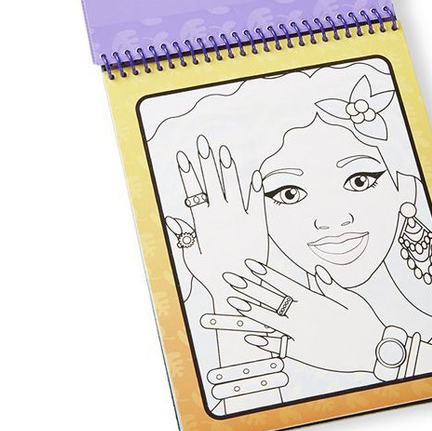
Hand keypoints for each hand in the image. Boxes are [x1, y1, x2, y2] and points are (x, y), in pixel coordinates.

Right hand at [164, 135, 267, 309]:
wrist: (238, 287)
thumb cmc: (212, 276)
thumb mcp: (192, 257)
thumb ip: (185, 236)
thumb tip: (173, 219)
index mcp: (203, 221)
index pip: (193, 190)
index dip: (188, 171)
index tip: (183, 155)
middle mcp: (220, 214)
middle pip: (211, 181)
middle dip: (206, 160)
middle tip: (202, 143)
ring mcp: (240, 216)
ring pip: (232, 186)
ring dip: (227, 168)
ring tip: (224, 151)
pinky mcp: (258, 223)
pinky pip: (257, 201)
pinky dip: (256, 187)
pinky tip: (256, 173)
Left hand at [224, 260, 384, 373]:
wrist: (374, 352)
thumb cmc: (365, 322)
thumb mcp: (350, 298)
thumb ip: (330, 285)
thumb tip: (314, 269)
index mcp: (314, 300)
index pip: (283, 283)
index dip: (265, 273)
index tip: (249, 264)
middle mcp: (304, 316)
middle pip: (270, 299)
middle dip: (248, 288)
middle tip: (230, 279)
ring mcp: (302, 336)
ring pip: (269, 322)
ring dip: (250, 312)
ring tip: (233, 303)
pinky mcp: (304, 354)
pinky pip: (279, 346)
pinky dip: (264, 342)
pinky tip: (250, 338)